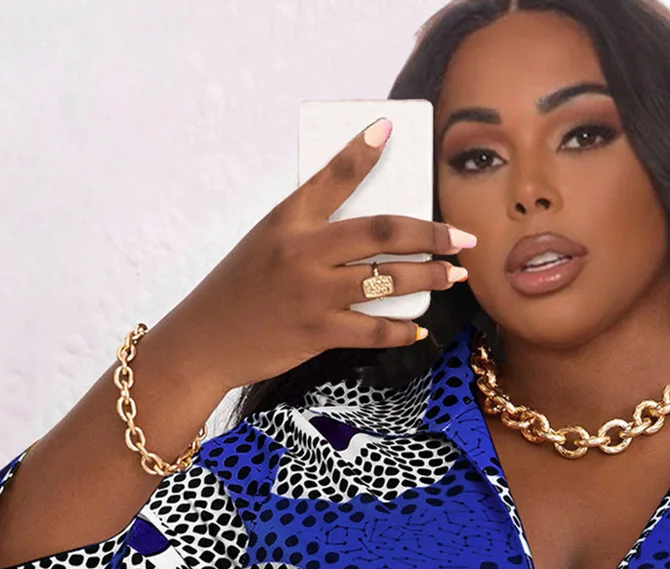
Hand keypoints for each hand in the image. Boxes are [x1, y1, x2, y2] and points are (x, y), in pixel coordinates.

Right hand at [159, 117, 475, 391]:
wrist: (207, 338)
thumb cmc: (242, 287)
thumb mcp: (268, 242)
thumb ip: (312, 229)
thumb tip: (371, 229)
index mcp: (288, 218)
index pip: (332, 175)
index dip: (362, 150)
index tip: (389, 128)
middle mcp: (303, 250)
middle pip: (382, 231)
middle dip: (432, 234)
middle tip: (462, 237)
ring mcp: (313, 293)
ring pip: (387, 281)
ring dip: (429, 278)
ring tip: (454, 276)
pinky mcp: (318, 332)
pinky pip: (373, 329)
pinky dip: (401, 330)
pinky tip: (418, 328)